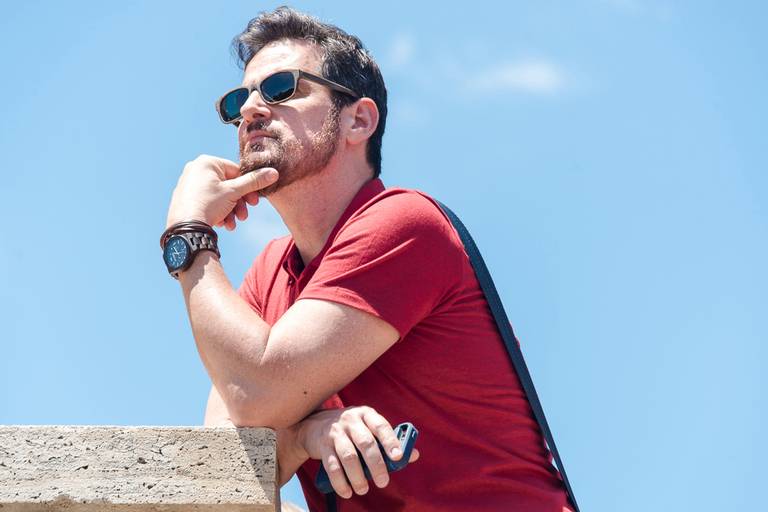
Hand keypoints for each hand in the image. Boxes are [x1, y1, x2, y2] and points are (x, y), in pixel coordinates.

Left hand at [166, 154, 277, 230]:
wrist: (185, 227)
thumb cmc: (209, 204)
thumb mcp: (235, 192)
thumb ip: (254, 181)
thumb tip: (274, 172)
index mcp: (206, 162)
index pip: (236, 171)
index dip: (248, 188)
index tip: (254, 202)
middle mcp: (195, 169)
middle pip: (227, 185)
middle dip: (238, 203)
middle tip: (244, 215)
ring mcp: (189, 184)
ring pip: (219, 196)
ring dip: (230, 210)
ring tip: (232, 223)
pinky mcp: (185, 198)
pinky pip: (207, 201)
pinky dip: (217, 212)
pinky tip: (222, 223)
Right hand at [296, 406, 419, 498]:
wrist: (314, 425)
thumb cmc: (351, 429)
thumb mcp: (369, 428)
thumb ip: (390, 441)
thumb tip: (414, 455)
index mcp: (366, 414)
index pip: (381, 426)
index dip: (391, 441)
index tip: (398, 457)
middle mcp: (350, 420)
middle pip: (366, 443)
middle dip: (376, 465)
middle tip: (383, 482)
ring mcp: (335, 432)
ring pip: (349, 456)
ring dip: (357, 476)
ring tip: (364, 490)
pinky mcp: (322, 445)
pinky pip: (332, 466)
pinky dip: (340, 482)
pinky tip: (347, 491)